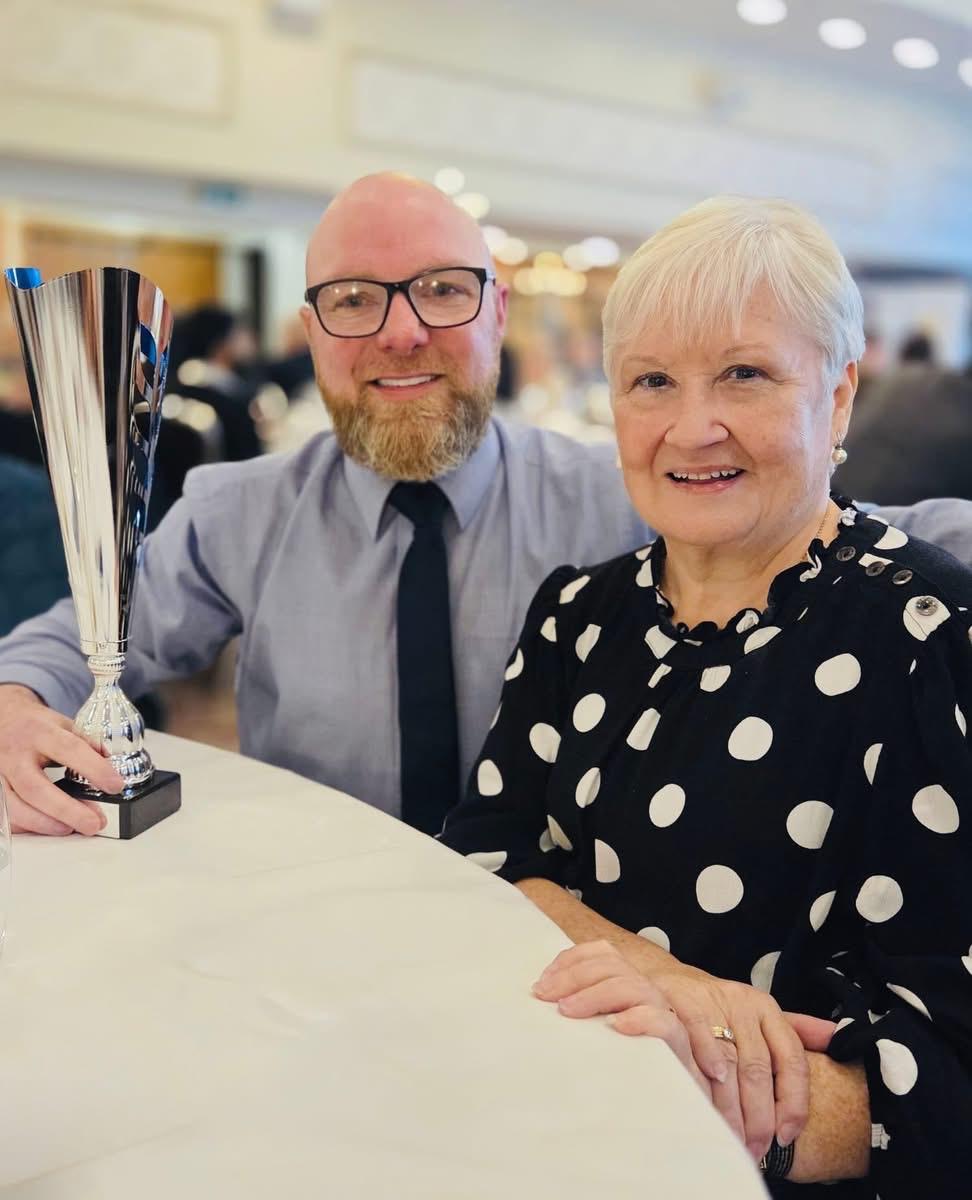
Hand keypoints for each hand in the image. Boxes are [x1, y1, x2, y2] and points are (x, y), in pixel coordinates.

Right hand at [0, 685, 122, 834]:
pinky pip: (6, 814)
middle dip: (67, 810)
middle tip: (93, 823)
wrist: (1, 720)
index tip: (115, 785)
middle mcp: (15, 754)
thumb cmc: (35, 725)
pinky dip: (27, 825)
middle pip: (36, 788)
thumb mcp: (63, 724)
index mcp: (39, 732)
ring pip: (16, 807)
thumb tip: (111, 765)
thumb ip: (87, 743)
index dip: (94, 769)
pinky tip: (48, 827)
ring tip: (72, 829)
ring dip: (46, 824)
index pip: (69, 749)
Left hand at [532, 941, 711, 1099]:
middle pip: (613, 965)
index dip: (571, 960)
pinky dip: (639, 1018)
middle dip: (573, 976)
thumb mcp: (599, 1037)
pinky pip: (663, 1022)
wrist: (673, 1104)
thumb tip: (540, 1003)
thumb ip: (582, 1018)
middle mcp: (646, 993)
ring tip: (567, 1010)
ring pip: (633, 986)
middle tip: (544, 996)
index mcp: (627, 986)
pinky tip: (616, 1026)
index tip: (542, 981)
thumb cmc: (628, 1070)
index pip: (602, 954)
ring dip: (595, 994)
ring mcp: (664, 1014)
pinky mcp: (678, 1042)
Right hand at [637, 954, 814, 1160]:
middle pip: (758, 1068)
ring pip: (728, 1063)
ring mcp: (710, 1003)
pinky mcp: (679, 1004)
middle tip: (754, 1149)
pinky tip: (705, 1096)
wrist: (667, 978)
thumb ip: (797, 1029)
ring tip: (731, 1139)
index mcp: (766, 1009)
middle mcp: (741, 1004)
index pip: (791, 1058)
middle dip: (757, 1116)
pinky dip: (702, 1071)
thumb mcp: (759, 1013)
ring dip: (729, 1108)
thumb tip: (838, 1038)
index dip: (792, 1101)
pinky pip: (695, 1042)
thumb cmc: (718, 1006)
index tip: (786, 1135)